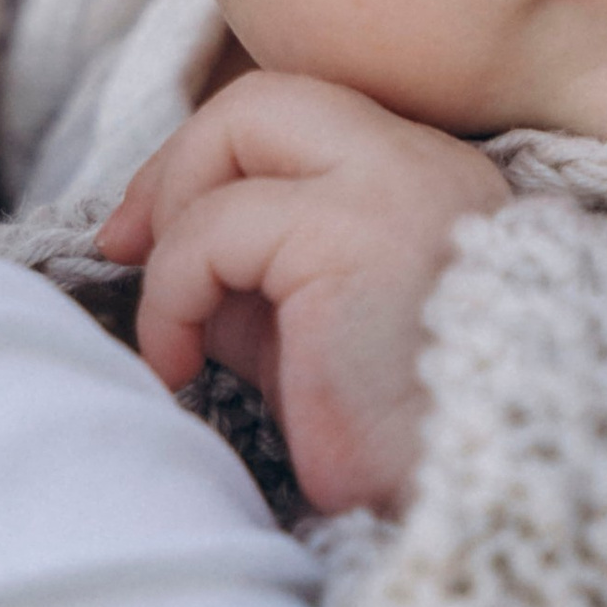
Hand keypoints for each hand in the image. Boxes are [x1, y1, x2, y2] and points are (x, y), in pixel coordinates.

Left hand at [101, 75, 510, 517]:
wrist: (480, 505)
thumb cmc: (396, 440)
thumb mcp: (312, 331)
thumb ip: (257, 271)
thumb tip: (160, 241)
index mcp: (429, 178)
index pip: (297, 121)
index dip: (207, 161)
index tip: (148, 233)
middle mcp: (423, 162)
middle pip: (262, 102)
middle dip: (174, 167)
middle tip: (126, 247)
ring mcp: (392, 184)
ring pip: (236, 131)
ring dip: (172, 238)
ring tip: (174, 338)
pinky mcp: (351, 234)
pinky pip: (216, 228)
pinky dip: (173, 292)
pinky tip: (179, 365)